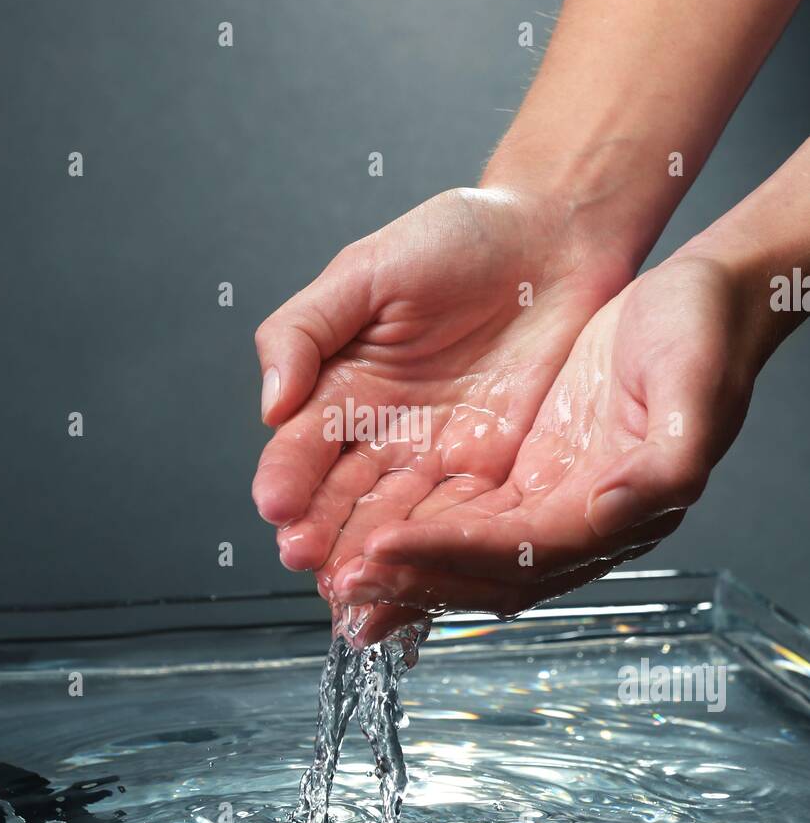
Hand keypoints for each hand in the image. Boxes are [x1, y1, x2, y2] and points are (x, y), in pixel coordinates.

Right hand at [252, 186, 634, 602]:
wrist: (554, 236)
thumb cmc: (458, 237)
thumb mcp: (366, 270)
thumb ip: (305, 330)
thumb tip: (269, 403)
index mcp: (341, 388)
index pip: (302, 446)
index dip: (287, 476)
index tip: (276, 503)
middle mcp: (383, 433)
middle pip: (342, 498)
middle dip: (322, 532)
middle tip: (308, 560)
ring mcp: (437, 456)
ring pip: (395, 521)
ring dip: (372, 557)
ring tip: (354, 585)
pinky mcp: (493, 468)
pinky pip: (461, 517)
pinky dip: (439, 550)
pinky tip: (419, 577)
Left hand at [331, 245, 758, 620]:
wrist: (698, 298)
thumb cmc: (705, 332)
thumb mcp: (695, 385)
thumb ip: (662, 464)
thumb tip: (609, 510)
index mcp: (618, 507)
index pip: (519, 551)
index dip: (450, 554)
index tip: (384, 549)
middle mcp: (577, 516)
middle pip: (482, 570)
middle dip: (409, 580)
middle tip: (339, 584)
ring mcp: (548, 495)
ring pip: (464, 550)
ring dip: (404, 567)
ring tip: (337, 576)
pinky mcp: (526, 468)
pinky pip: (462, 513)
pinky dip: (415, 530)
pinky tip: (369, 535)